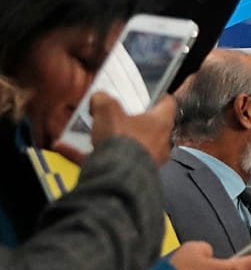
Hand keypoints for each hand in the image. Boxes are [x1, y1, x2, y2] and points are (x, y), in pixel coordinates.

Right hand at [55, 93, 175, 165]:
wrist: (118, 177)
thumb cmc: (121, 139)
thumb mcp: (108, 110)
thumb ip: (103, 100)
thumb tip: (99, 98)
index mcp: (161, 123)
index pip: (167, 104)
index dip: (158, 96)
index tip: (149, 93)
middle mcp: (161, 143)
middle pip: (147, 127)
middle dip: (130, 121)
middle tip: (113, 113)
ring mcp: (149, 161)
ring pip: (128, 146)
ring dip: (109, 139)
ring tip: (90, 131)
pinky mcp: (133, 175)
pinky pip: (110, 161)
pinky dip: (90, 155)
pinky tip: (65, 148)